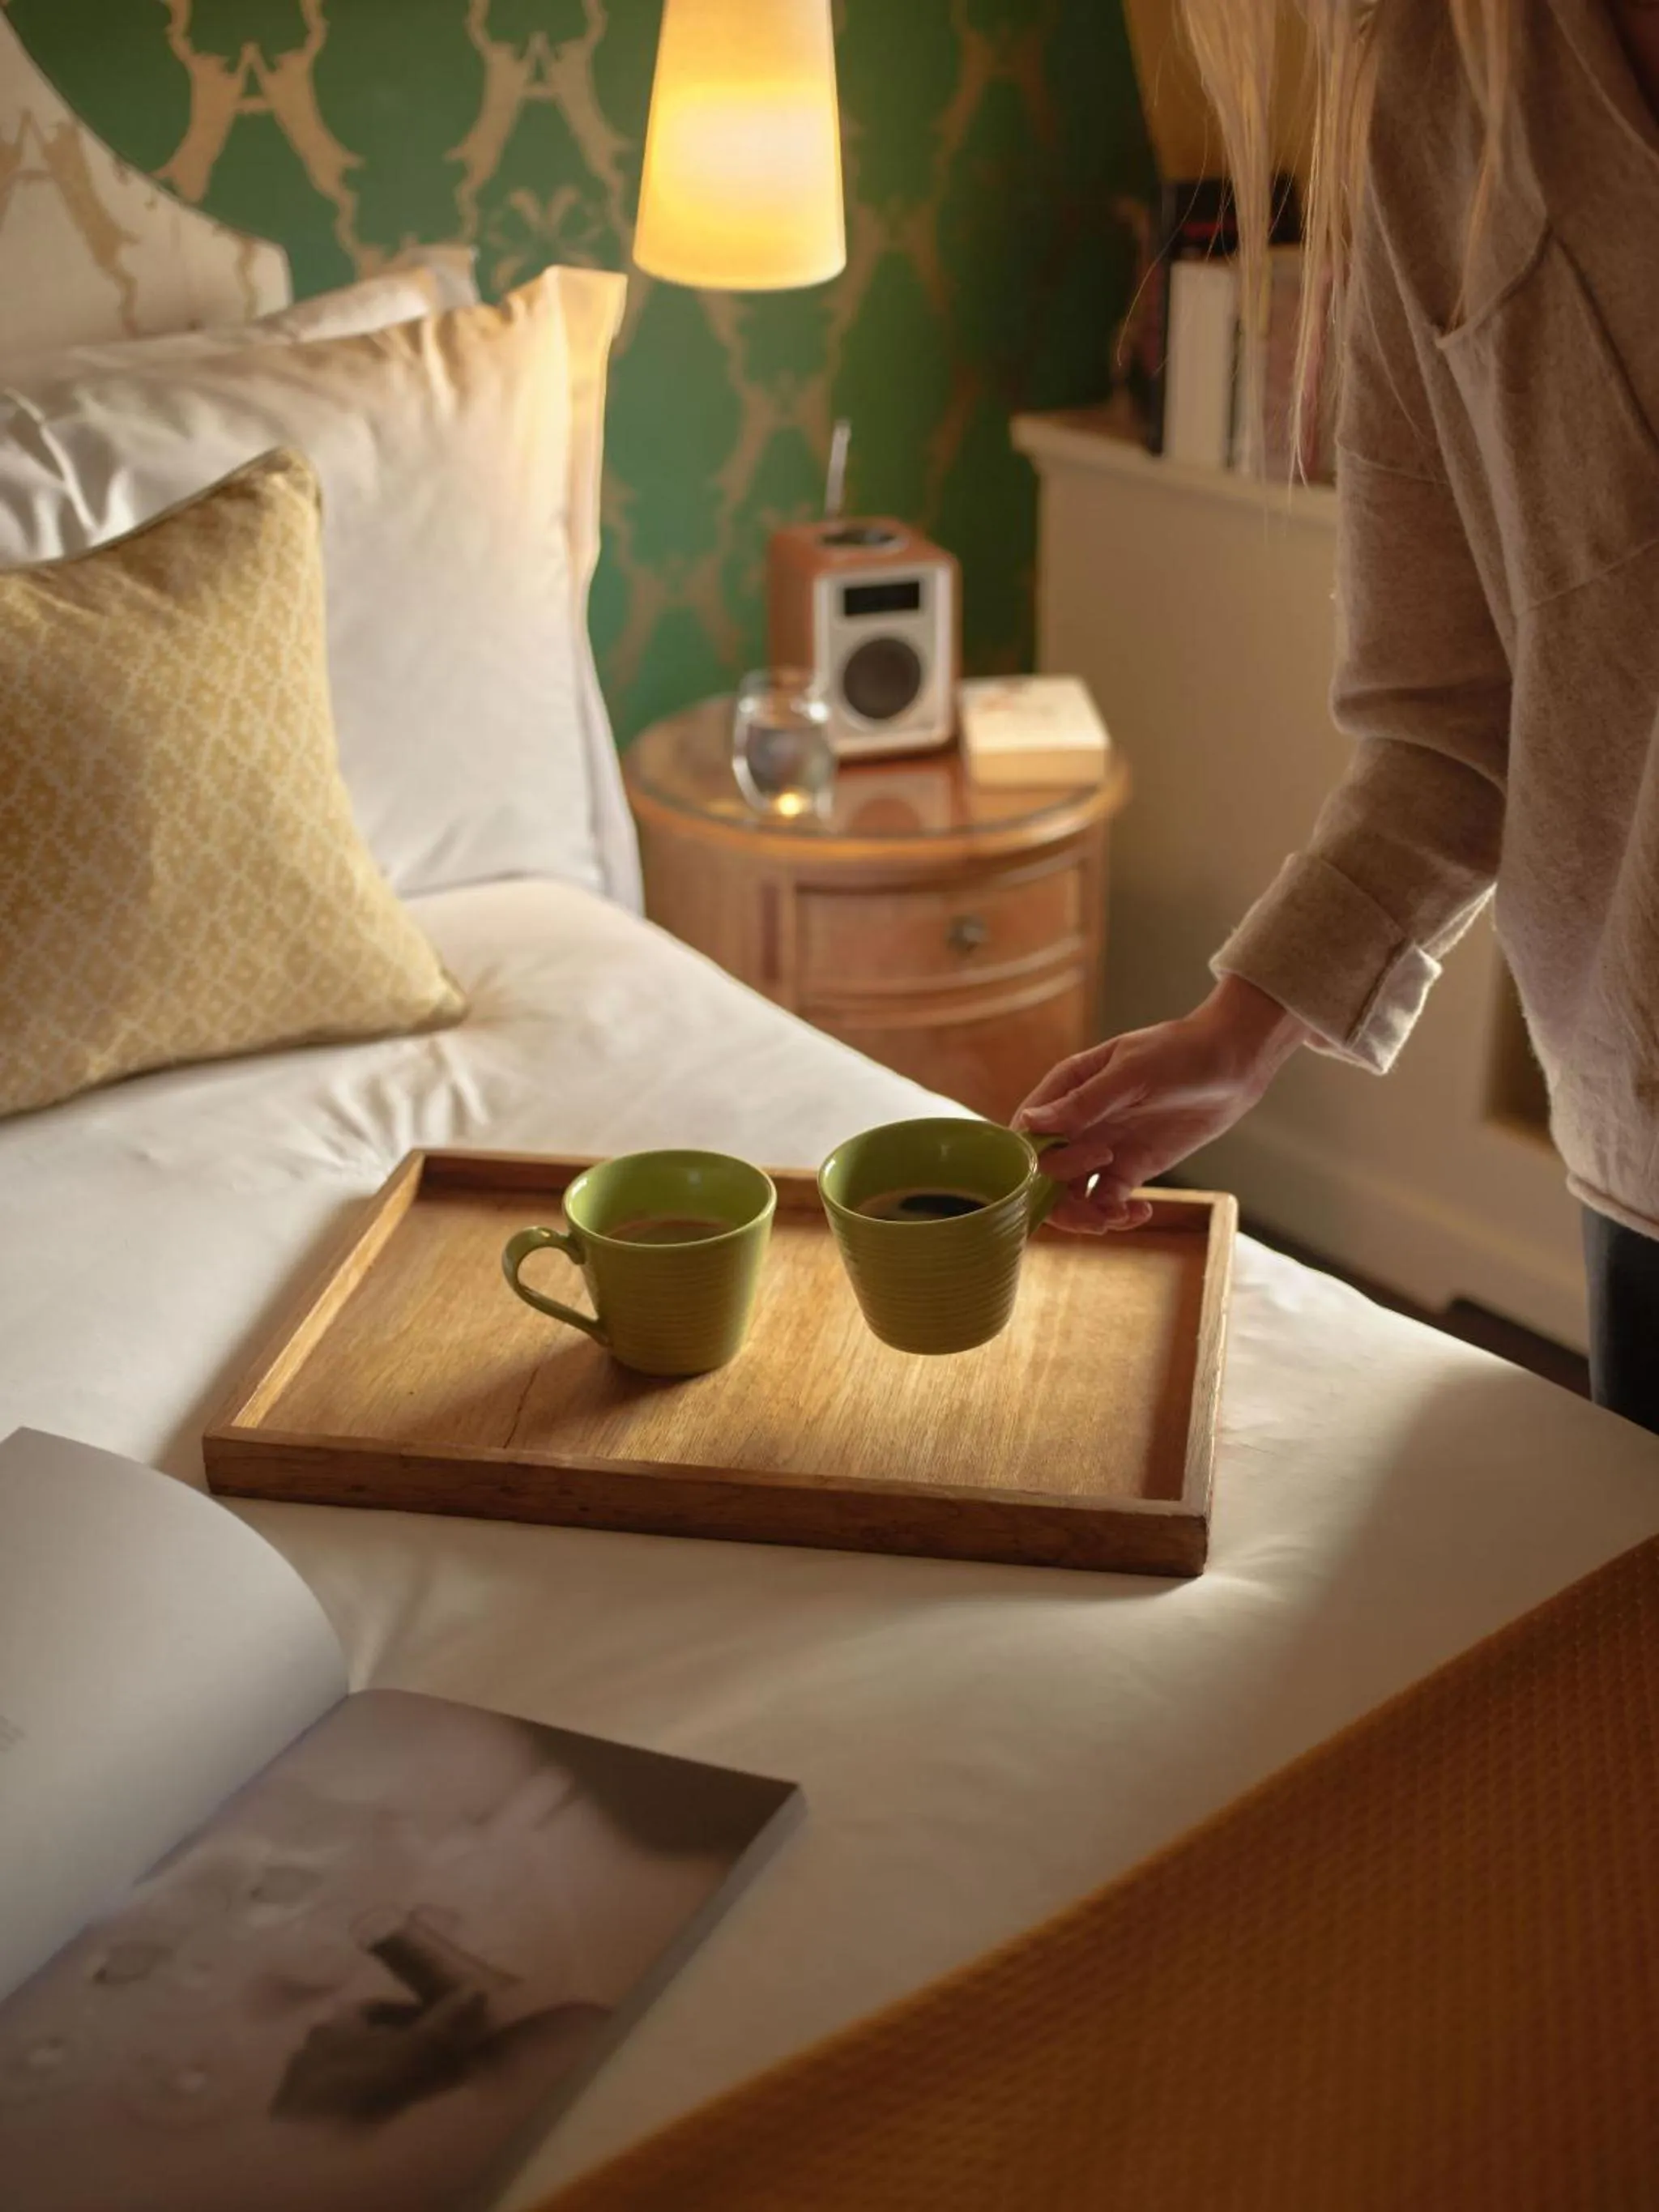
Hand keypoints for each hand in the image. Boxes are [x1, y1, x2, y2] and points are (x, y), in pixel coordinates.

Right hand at [1013, 976, 1309, 1232]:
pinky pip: (1107, 1200)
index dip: (1033, 1164)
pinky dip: (1117, 1213)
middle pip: (1044, 1174)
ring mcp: (1100, 1147)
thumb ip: (1083, 1102)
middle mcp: (1076, 1122)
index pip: (1026, 1135)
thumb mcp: (1131, 1073)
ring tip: (1119, 1216)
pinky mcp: (1129, 1168)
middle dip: (1062, 1201)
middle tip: (1097, 1212)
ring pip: (1072, 1194)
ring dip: (1087, 1214)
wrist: (1232, 1064)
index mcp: (1065, 1090)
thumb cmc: (1179, 1053)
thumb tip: (1030, 1124)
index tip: (1064, 1174)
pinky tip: (1141, 1210)